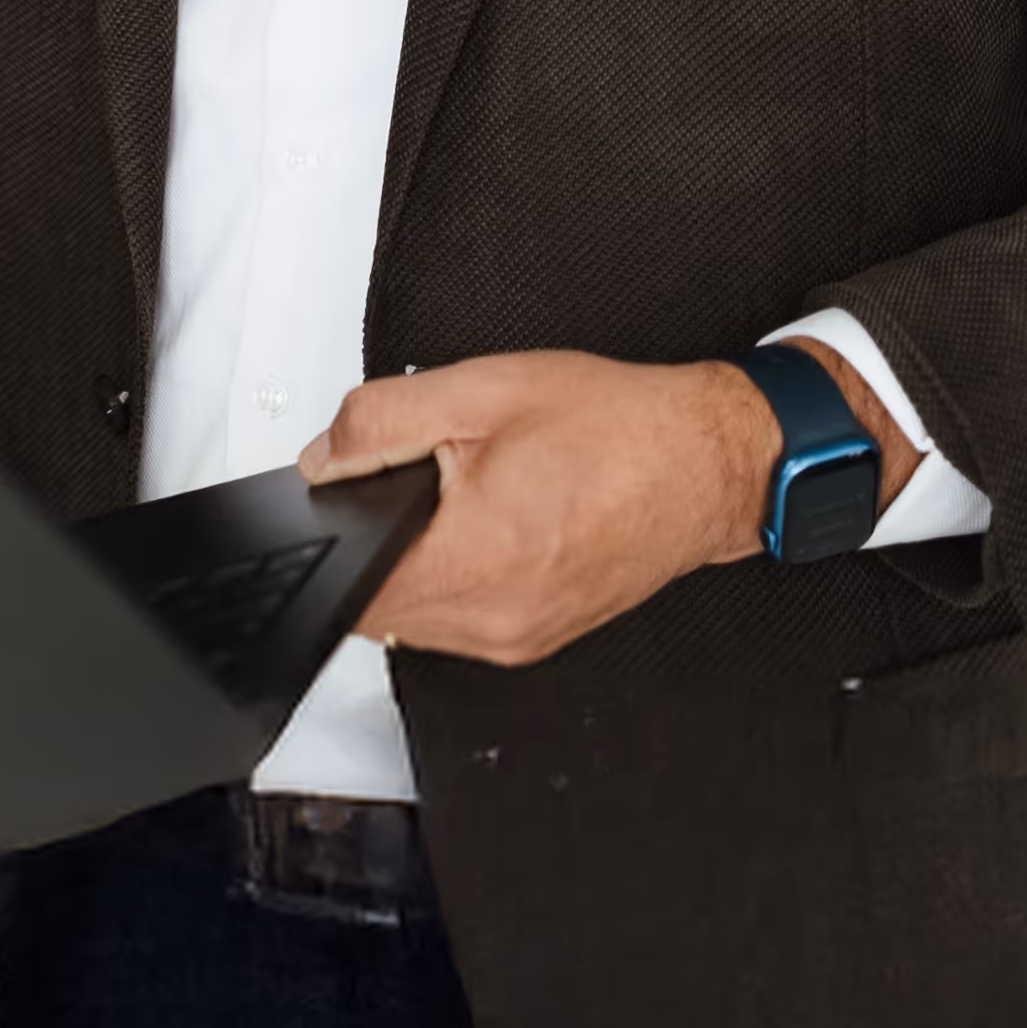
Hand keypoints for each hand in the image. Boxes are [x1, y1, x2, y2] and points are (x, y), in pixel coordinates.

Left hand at [303, 348, 909, 669]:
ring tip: (459, 500)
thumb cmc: (616, 427)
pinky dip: (455, 578)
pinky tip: (486, 527)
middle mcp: (496, 617)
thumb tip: (322, 460)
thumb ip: (382, 422)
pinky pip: (463, 621)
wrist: (704, 462)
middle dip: (375, 544)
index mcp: (474, 558)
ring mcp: (518, 636)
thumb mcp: (481, 390)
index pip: (350, 587)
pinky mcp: (538, 638)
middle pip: (377, 606)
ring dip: (415, 565)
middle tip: (413, 482)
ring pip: (417, 619)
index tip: (343, 501)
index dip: (333, 538)